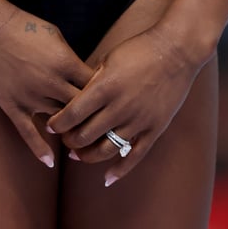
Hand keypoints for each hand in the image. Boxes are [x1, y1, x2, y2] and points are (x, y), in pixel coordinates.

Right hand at [0, 4, 92, 166]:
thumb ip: (69, 58)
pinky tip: (49, 162)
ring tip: (81, 140)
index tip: (108, 100)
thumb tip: (81, 74)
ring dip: (70, 130)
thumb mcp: (55, 35)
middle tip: (99, 125)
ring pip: (59, 122)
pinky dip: (39, 148)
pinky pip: (28, 132)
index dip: (103, 94)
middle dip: (92, 116)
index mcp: (66, 62)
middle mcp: (52, 83)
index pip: (94, 86)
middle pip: (81, 108)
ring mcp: (32, 97)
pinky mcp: (13, 106)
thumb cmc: (23, 25)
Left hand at [46, 25, 201, 184]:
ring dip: (87, 156)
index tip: (50, 125)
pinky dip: (119, 171)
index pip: (72, 114)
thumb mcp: (110, 58)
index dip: (58, 123)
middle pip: (85, 135)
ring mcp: (138, 121)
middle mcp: (119, 107)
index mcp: (104, 86)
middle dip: (70, 141)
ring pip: (106, 150)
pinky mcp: (154, 129)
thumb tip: (74, 96)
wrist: (177, 50)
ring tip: (78, 155)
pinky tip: (107, 179)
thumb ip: (92, 79)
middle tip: (65, 139)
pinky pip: (134, 156)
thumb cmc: (140, 49)